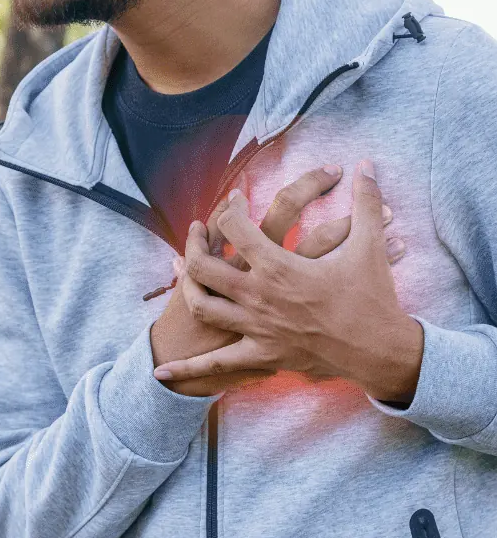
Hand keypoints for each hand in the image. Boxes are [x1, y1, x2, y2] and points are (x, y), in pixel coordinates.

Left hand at [153, 161, 423, 403]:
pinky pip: (215, 364)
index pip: (236, 228)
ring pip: (202, 306)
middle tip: (195, 231)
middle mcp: (258, 297)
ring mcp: (254, 328)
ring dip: (186, 288)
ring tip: (182, 272)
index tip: (233, 199)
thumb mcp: (371, 244)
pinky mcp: (259, 355)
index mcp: (279, 266)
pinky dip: (187, 369)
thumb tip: (368, 165)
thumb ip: (366, 201)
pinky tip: (160, 372)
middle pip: (204, 267)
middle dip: (193, 244)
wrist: (375, 349)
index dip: (230, 207)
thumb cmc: (371, 297)